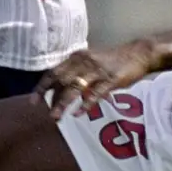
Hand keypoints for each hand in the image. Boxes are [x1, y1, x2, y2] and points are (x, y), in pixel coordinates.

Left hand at [37, 41, 156, 117]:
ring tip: (57, 117)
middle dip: (51, 98)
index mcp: (76, 57)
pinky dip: (85, 104)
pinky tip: (78, 114)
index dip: (42, 87)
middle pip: (61, 80)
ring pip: (75, 88)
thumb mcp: (89, 62)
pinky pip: (95, 94)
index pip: (54, 72)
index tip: (34, 101)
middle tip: (46, 113)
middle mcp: (83, 62)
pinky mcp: (110, 79)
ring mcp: (97, 70)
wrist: (137, 54)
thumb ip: (75, 75)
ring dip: (64, 103)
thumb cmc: (111, 60)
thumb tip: (59, 92)